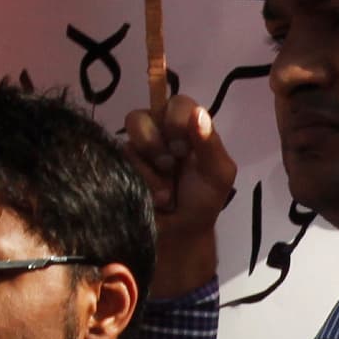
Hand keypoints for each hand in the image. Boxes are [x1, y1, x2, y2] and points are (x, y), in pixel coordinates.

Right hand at [119, 92, 238, 296]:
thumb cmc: (203, 202)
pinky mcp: (120, 165)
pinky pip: (121, 158)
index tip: (182, 144)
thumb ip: (210, 144)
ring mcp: (137, 148)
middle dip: (157, 143)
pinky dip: (141, 179)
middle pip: (144, 115)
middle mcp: (160, 133)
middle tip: (171, 165)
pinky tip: (154, 196)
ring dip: (150, 164)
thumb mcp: (218, 174)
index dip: (176, 119)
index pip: (177, 102)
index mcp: (188, 129)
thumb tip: (197, 113)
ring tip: (165, 187)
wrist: (178, 236)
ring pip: (128, 138)